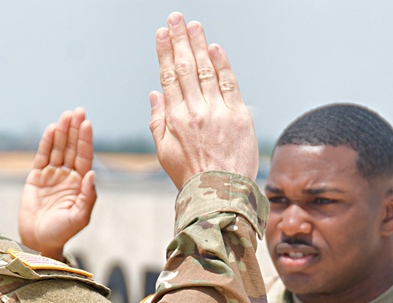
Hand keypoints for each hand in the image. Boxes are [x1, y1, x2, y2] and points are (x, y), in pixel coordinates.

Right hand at [18, 108, 96, 259]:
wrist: (39, 240)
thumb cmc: (62, 231)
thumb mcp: (79, 217)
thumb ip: (87, 196)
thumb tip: (92, 173)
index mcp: (81, 184)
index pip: (85, 157)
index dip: (86, 140)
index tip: (87, 124)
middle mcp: (68, 176)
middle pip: (72, 148)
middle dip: (75, 130)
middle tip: (78, 111)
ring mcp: (52, 175)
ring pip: (58, 149)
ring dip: (62, 132)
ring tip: (65, 115)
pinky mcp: (37, 177)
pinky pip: (42, 156)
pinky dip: (46, 143)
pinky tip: (51, 129)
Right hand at [149, 13, 258, 188]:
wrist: (219, 194)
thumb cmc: (191, 176)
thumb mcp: (164, 153)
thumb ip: (158, 121)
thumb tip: (154, 94)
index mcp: (174, 120)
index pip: (168, 78)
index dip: (165, 53)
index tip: (162, 34)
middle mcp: (194, 112)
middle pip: (186, 68)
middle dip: (179, 40)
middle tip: (175, 19)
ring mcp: (217, 113)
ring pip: (206, 71)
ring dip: (199, 45)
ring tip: (194, 26)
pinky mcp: (238, 116)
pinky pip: (228, 84)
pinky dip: (222, 64)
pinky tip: (215, 48)